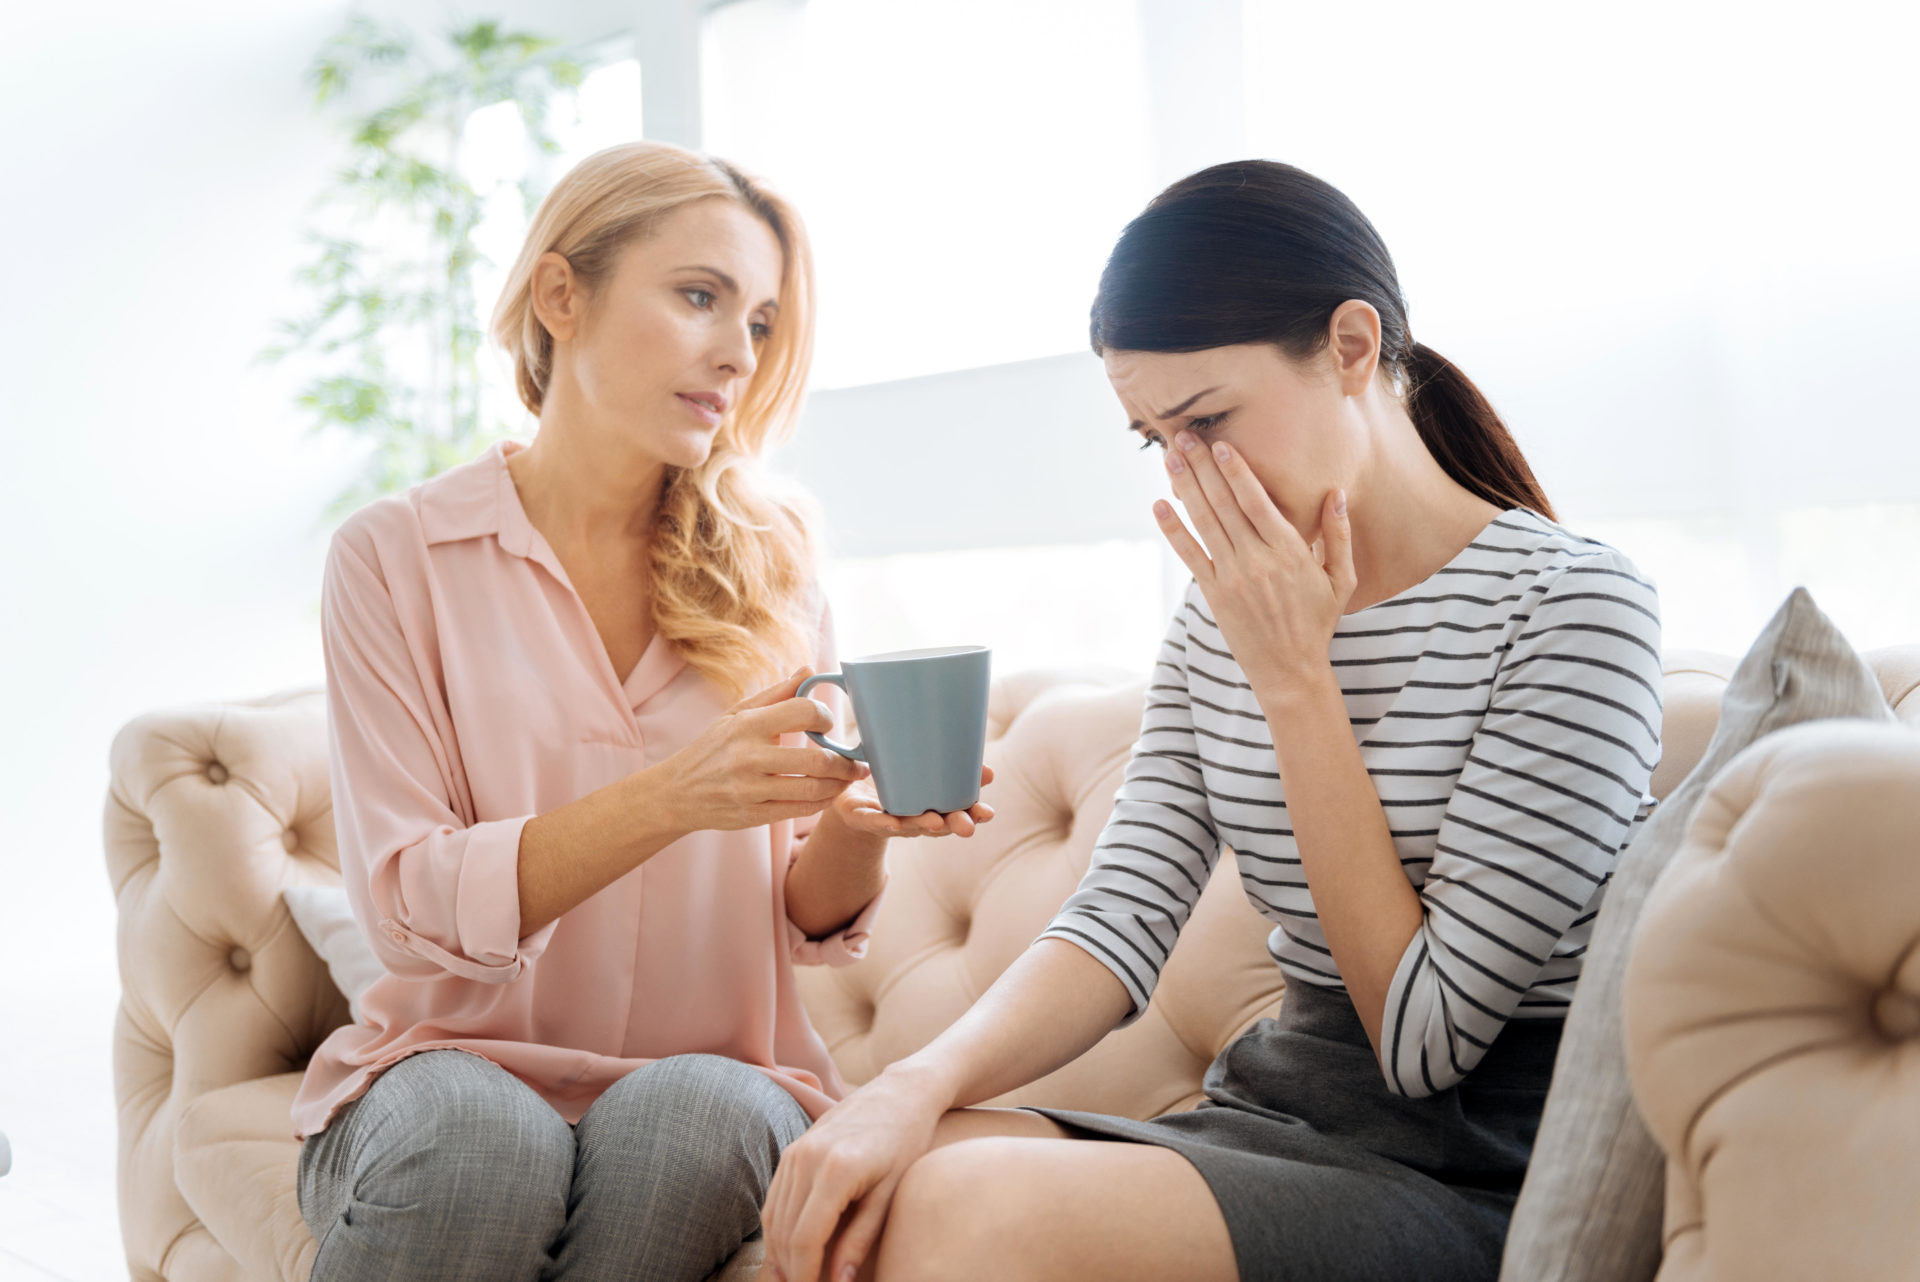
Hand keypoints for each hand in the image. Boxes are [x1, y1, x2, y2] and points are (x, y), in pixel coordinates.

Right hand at [654, 667, 869, 833]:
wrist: (678, 792)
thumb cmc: (714, 747)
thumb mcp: (737, 714)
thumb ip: (778, 693)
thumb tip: (810, 670)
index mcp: (748, 725)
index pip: (803, 712)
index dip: (826, 716)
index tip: (830, 724)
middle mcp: (749, 757)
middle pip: (817, 760)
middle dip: (846, 762)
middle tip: (857, 761)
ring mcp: (751, 789)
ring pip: (813, 790)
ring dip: (839, 785)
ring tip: (848, 778)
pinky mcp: (754, 814)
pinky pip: (801, 810)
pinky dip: (822, 802)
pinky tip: (829, 793)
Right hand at [758, 1064, 951, 1281]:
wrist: (901, 1092)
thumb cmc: (906, 1140)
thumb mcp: (890, 1192)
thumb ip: (860, 1238)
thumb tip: (839, 1281)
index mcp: (836, 1170)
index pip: (805, 1238)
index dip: (805, 1275)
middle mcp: (807, 1158)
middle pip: (784, 1232)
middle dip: (789, 1270)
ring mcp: (795, 1151)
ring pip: (773, 1217)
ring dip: (777, 1254)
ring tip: (790, 1280)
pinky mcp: (793, 1149)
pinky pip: (775, 1198)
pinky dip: (776, 1229)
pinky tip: (787, 1251)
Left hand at [827, 765, 996, 838]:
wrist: (847, 797)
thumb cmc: (887, 778)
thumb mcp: (911, 762)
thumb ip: (934, 750)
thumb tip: (964, 727)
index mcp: (930, 804)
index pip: (956, 808)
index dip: (973, 811)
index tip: (989, 809)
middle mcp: (914, 816)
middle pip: (940, 824)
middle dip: (956, 825)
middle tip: (973, 824)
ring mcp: (890, 819)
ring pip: (911, 826)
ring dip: (925, 826)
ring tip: (936, 823)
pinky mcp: (862, 818)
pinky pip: (873, 822)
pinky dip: (884, 823)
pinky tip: (894, 824)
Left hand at [1155, 430, 1355, 695]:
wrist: (1290, 671)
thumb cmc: (1317, 621)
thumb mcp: (1341, 579)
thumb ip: (1337, 535)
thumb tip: (1337, 494)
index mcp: (1289, 552)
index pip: (1257, 502)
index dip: (1236, 471)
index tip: (1221, 444)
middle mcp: (1257, 560)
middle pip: (1224, 504)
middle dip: (1203, 467)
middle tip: (1185, 435)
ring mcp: (1232, 577)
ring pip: (1204, 523)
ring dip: (1185, 488)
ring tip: (1169, 458)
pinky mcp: (1214, 594)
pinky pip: (1190, 556)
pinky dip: (1174, 530)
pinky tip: (1160, 506)